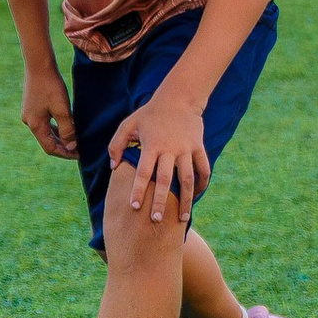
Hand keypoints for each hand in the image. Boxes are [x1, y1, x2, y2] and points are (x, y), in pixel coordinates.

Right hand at [21, 66, 76, 159]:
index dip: (65, 154)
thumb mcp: (62, 109)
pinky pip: (44, 123)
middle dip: (63, 147)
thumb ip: (67, 129)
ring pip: (46, 132)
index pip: (50, 148)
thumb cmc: (52, 87)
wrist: (39, 66)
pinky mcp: (32, 108)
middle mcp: (29, 122)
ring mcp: (29, 115)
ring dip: (59, 138)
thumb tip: (71, 147)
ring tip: (75, 141)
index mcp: (35, 125)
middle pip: (47, 141)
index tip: (79, 155)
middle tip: (79, 150)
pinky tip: (66, 127)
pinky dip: (55, 128)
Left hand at [115, 81, 211, 221]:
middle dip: (161, 201)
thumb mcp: (128, 124)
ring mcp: (186, 149)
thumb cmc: (150, 113)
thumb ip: (117, 144)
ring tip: (183, 218)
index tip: (135, 207)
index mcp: (151, 145)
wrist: (180, 97)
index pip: (143, 172)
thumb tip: (114, 167)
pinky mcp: (199, 147)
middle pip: (166, 180)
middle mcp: (170, 149)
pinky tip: (197, 195)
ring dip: (186, 199)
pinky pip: (203, 168)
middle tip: (156, 220)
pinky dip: (202, 183)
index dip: (139, 190)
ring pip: (187, 178)